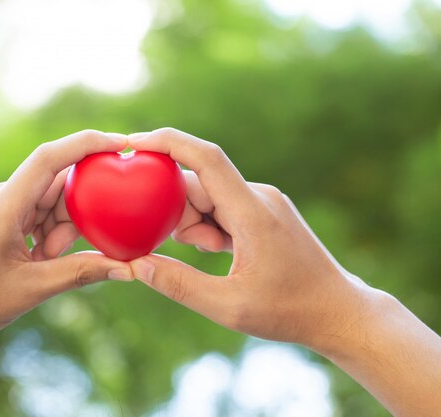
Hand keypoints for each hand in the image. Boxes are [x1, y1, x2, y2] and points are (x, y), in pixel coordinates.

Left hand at [0, 130, 133, 363]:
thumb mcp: (31, 290)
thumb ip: (81, 272)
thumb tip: (128, 269)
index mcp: (2, 208)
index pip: (49, 158)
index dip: (86, 144)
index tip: (121, 143)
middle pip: (54, 185)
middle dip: (72, 217)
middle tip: (60, 256)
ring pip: (45, 201)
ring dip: (56, 231)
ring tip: (40, 264)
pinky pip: (31, 211)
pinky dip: (44, 233)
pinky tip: (34, 260)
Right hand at [127, 128, 372, 348]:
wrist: (339, 310)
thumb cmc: (289, 311)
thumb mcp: (228, 307)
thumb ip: (179, 284)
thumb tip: (136, 265)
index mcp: (252, 212)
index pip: (205, 158)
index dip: (167, 143)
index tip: (133, 144)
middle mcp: (259, 196)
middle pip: (197, 184)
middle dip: (177, 214)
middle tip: (185, 251)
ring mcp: (263, 202)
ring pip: (207, 197)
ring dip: (195, 225)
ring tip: (216, 258)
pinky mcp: (263, 211)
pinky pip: (222, 206)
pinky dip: (209, 226)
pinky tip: (222, 253)